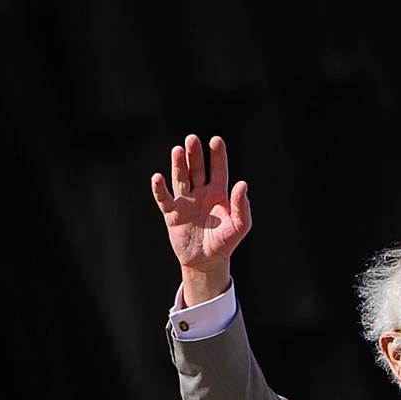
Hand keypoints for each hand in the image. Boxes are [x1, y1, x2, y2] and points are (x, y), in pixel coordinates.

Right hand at [149, 134, 251, 305]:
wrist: (207, 261)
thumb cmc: (225, 242)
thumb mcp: (240, 225)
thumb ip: (241, 206)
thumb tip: (242, 184)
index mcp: (218, 194)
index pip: (218, 170)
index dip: (217, 156)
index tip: (216, 140)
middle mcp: (200, 193)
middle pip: (196, 169)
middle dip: (194, 155)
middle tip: (192, 139)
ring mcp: (185, 201)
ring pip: (181, 178)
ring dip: (178, 164)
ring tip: (178, 150)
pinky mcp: (172, 213)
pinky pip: (164, 198)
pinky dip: (160, 188)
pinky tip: (158, 177)